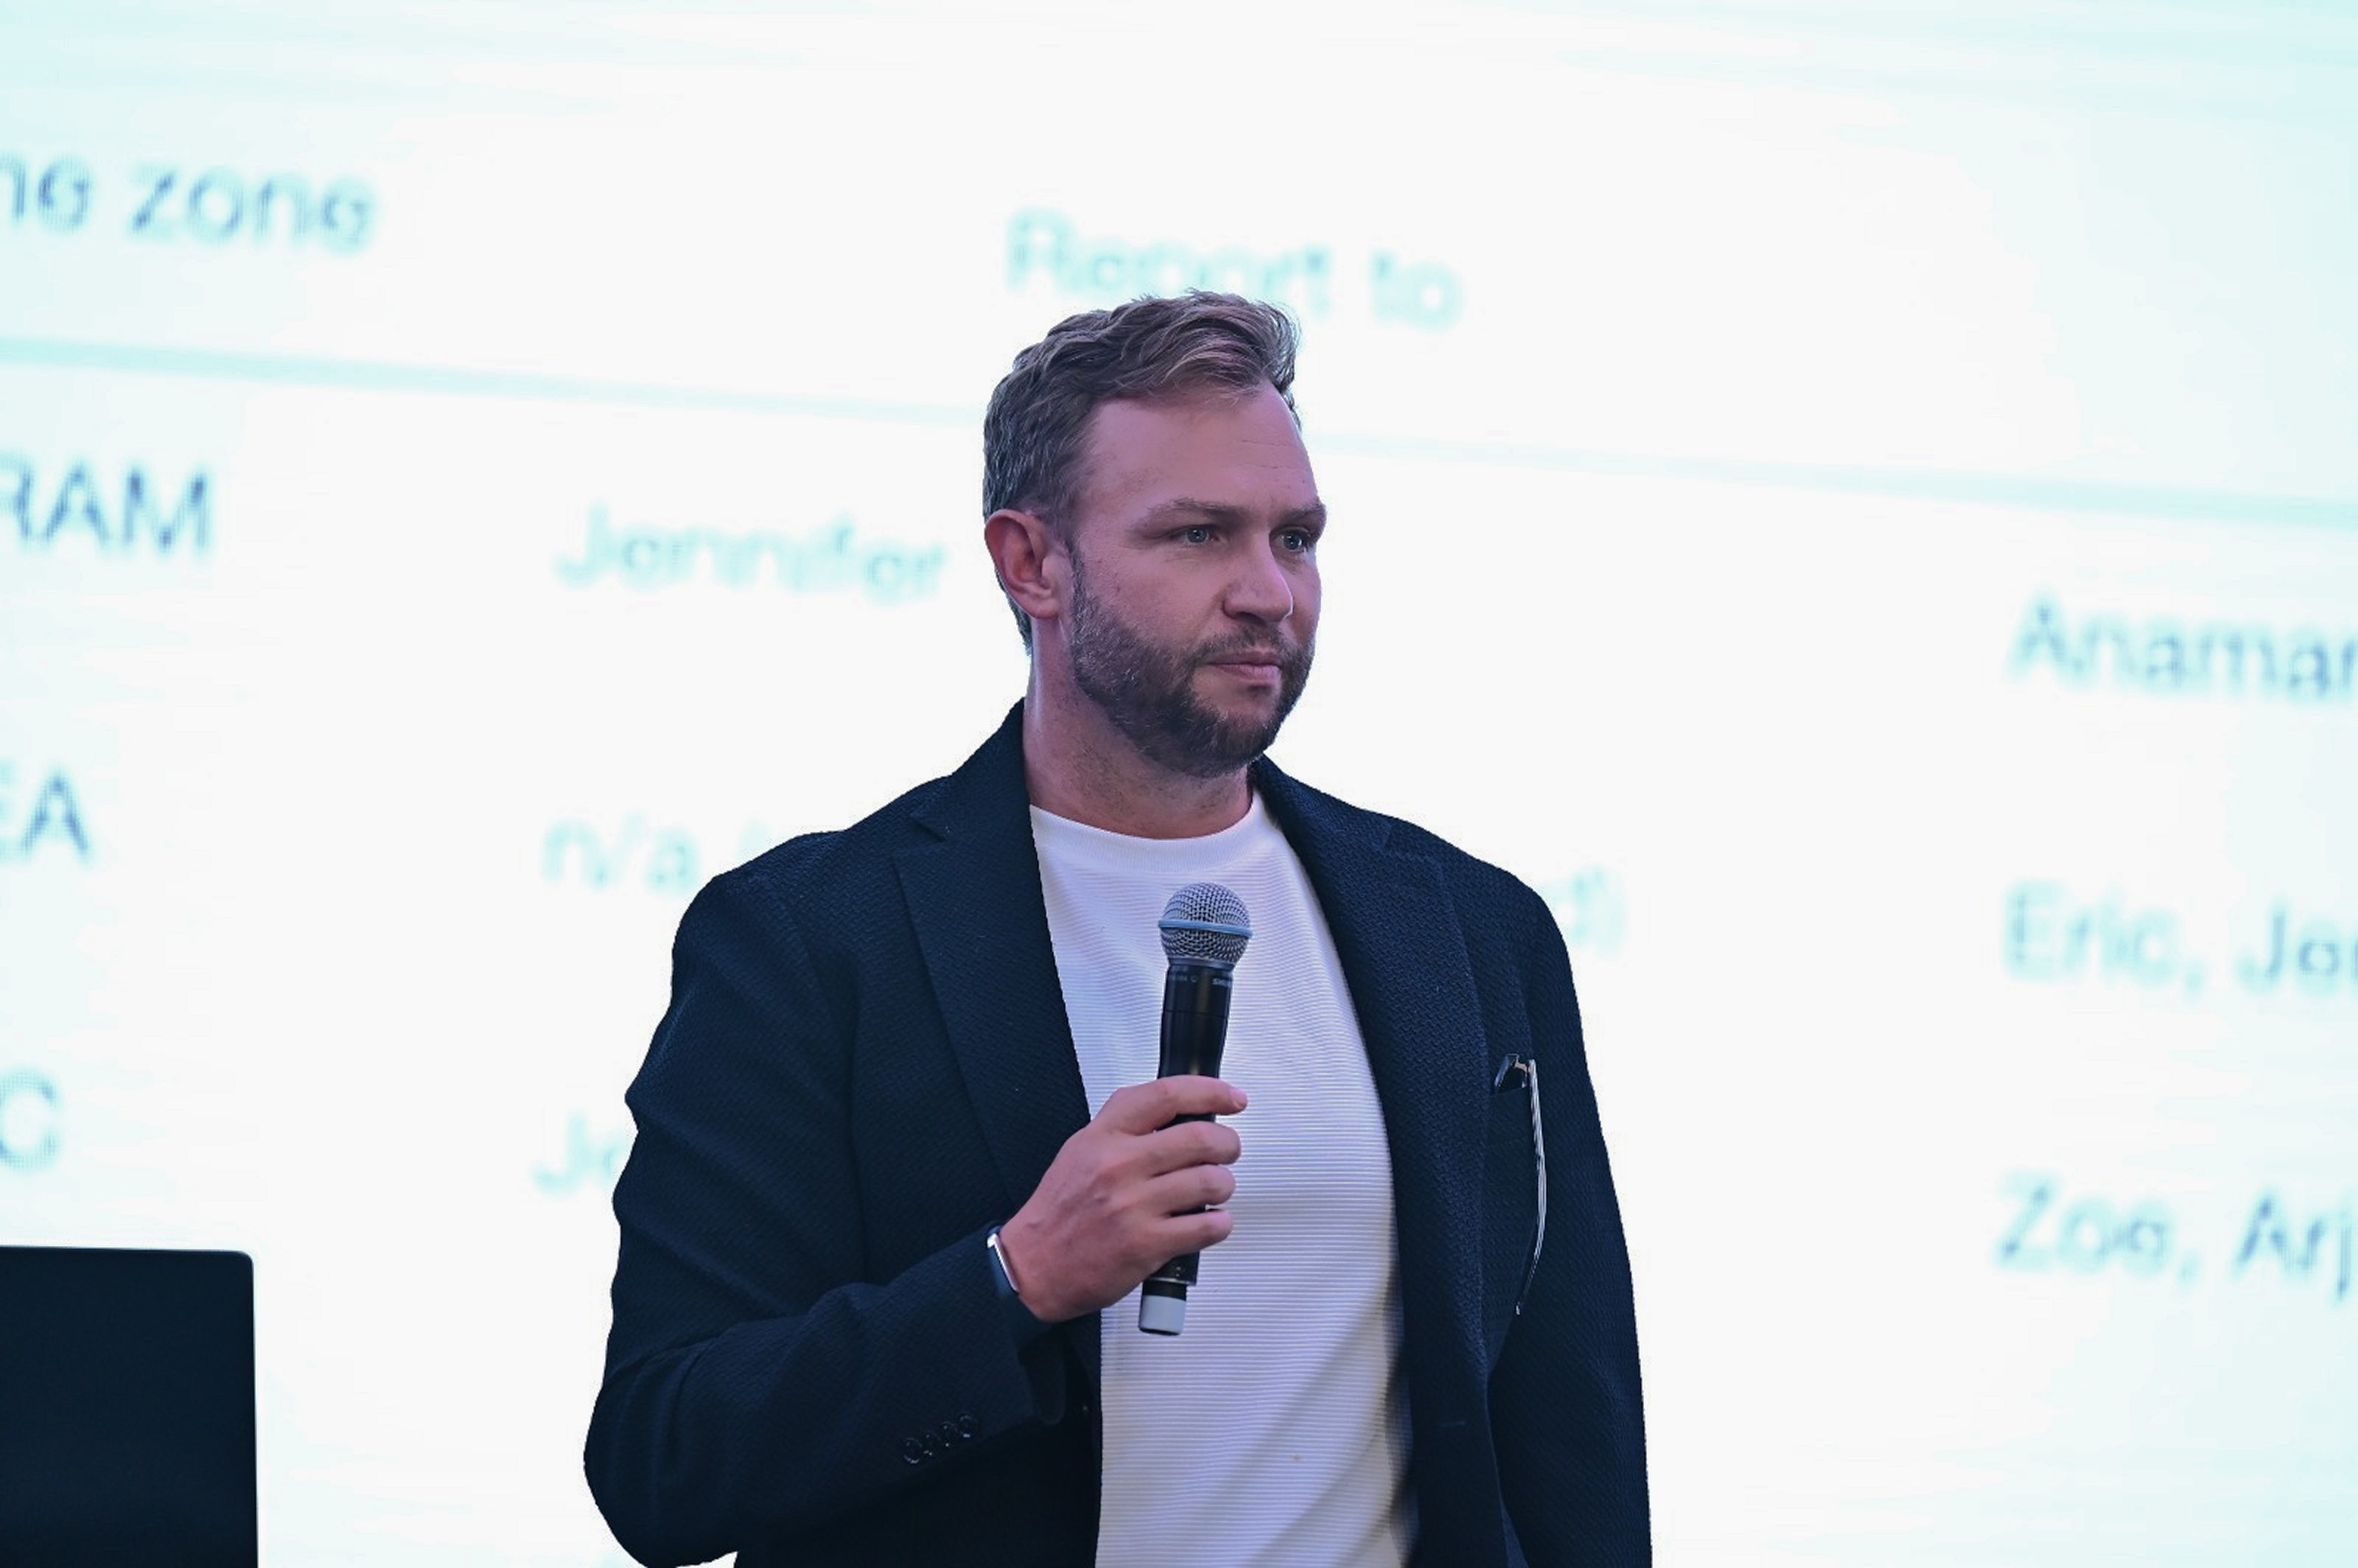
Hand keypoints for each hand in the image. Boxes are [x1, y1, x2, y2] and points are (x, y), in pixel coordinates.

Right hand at [994, 1075, 1245, 1324]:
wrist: (1033, 1266)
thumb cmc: (1059, 1212)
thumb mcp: (1081, 1150)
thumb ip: (1124, 1126)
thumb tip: (1176, 1110)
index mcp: (1104, 1137)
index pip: (1167, 1096)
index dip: (1211, 1091)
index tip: (1232, 1098)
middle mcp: (1119, 1166)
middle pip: (1200, 1137)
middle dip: (1227, 1144)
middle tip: (1227, 1150)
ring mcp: (1133, 1206)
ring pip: (1211, 1181)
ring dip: (1224, 1185)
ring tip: (1214, 1190)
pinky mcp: (1147, 1245)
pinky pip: (1207, 1226)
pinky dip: (1219, 1223)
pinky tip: (1208, 1221)